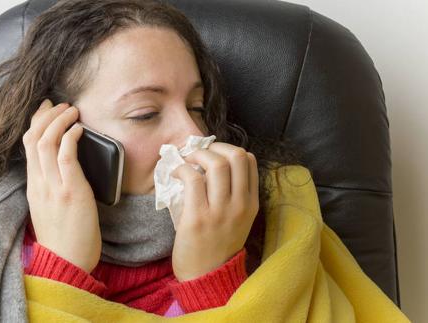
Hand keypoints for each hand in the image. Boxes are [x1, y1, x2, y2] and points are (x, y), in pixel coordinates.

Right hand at [22, 98, 100, 272]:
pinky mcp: (70, 191)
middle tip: (60, 104)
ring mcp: (53, 186)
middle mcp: (39, 183)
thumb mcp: (50, 209)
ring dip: (58, 120)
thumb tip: (63, 169)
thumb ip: (51, 187)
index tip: (45, 109)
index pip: (28, 147)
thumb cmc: (64, 240)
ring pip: (46, 142)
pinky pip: (66, 156)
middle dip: (45, 115)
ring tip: (72, 110)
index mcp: (33, 187)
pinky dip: (70, 137)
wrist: (65, 264)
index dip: (35, 123)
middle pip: (33, 138)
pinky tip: (78, 128)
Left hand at [170, 142, 258, 280]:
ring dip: (197, 154)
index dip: (229, 149)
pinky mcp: (198, 217)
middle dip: (215, 146)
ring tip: (187, 160)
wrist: (206, 277)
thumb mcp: (236, 221)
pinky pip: (192, 178)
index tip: (213, 152)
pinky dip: (182, 169)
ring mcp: (220, 211)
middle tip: (199, 152)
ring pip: (216, 164)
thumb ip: (230, 195)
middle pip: (237, 156)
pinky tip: (176, 174)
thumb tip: (205, 165)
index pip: (250, 161)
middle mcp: (240, 205)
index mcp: (251, 204)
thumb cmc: (216, 247)